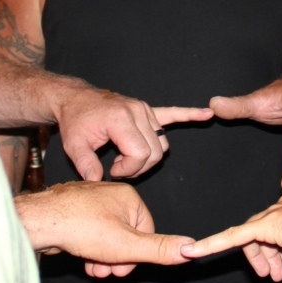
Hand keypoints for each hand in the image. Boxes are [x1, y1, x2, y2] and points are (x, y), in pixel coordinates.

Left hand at [14, 181, 193, 277]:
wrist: (40, 222)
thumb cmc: (82, 227)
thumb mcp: (127, 245)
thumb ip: (158, 249)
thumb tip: (191, 248)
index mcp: (129, 197)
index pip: (146, 231)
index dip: (137, 255)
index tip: (123, 268)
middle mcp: (111, 194)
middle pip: (127, 235)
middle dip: (117, 258)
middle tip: (105, 271)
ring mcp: (92, 202)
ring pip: (108, 237)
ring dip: (103, 257)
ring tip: (92, 268)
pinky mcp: (76, 211)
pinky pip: (92, 233)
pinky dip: (90, 249)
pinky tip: (82, 259)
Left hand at [54, 83, 211, 180]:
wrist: (76, 99)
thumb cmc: (76, 121)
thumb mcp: (74, 146)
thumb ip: (86, 166)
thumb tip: (98, 183)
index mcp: (121, 119)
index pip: (141, 153)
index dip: (129, 169)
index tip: (111, 170)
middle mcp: (138, 111)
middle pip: (155, 151)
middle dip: (138, 167)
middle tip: (117, 167)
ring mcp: (145, 109)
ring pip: (161, 144)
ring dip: (148, 156)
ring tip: (126, 157)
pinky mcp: (148, 109)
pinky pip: (172, 113)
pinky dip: (190, 114)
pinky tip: (207, 113)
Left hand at [181, 177, 281, 280]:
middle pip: (268, 232)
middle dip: (271, 254)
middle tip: (279, 275)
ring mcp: (275, 216)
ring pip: (256, 241)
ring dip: (261, 260)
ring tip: (271, 276)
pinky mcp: (264, 227)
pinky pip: (233, 238)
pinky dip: (211, 244)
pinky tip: (192, 251)